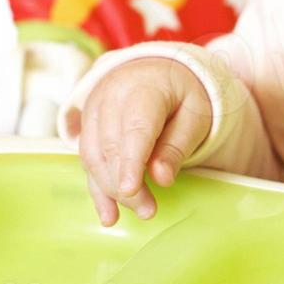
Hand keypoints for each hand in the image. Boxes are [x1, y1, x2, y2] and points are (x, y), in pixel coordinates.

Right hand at [73, 57, 211, 225]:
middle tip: (148, 211)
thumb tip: (162, 179)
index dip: (131, 161)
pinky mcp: (88, 123)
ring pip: (93, 154)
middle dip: (125, 184)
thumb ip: (178, 145)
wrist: (159, 69)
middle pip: (112, 146)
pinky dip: (97, 186)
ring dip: (109, 189)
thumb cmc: (183, 94)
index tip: (131, 190)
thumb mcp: (196, 115)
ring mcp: (94, 108)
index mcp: (144, 87)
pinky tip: (108, 212)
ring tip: (131, 214)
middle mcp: (111, 95)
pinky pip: (88, 157)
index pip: (135, 128)